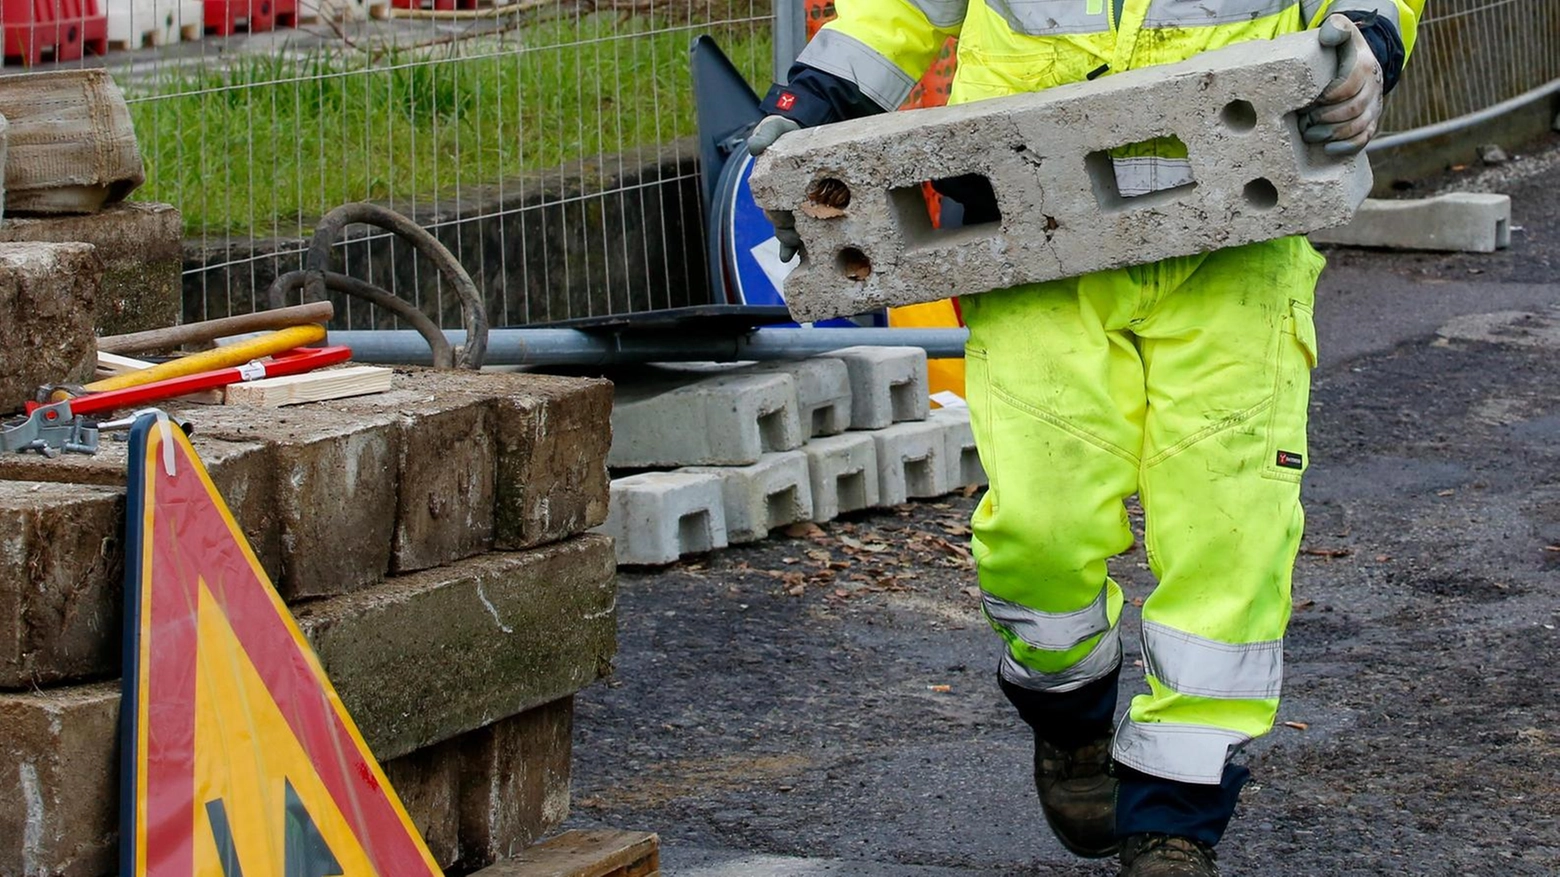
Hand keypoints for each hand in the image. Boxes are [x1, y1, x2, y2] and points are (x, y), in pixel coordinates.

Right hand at [748, 115, 804, 260]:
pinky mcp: (804, 208)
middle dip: (787, 233)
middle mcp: (777, 200)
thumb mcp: (773, 129)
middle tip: (797, 238)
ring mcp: (790, 205)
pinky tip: (799, 256)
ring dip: (794, 242)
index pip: (771, 207)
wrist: (799, 134)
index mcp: (768, 187)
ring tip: (802, 252)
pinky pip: (801, 230)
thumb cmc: (783, 133)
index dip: (778, 217)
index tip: (786, 220)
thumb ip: (763, 136)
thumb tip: (754, 147)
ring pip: (790, 230)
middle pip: (781, 223)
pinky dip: (798, 245)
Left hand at [1302, 14, 1383, 155]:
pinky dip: (1346, 147)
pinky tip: (1328, 149)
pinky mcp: (1371, 121)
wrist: (1360, 62)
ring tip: (1309, 134)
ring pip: (1357, 126)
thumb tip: (1327, 37)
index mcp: (1365, 66)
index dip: (1327, 97)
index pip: (1349, 85)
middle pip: (1353, 109)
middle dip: (1325, 118)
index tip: (1308, 102)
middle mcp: (1373, 87)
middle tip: (1303, 122)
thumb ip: (1336, 28)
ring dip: (1332, 133)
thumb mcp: (1341, 31)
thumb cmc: (1342, 49)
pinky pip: (1364, 139)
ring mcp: (1374, 106)